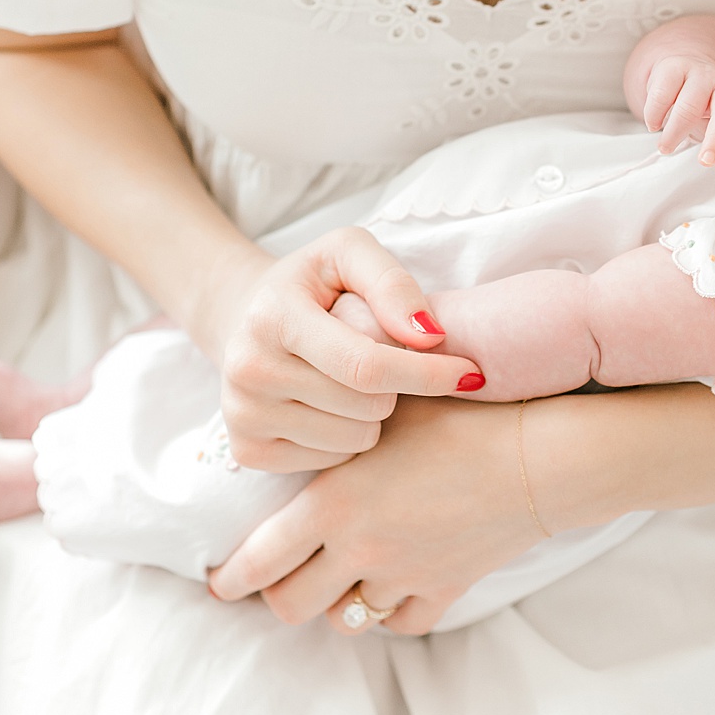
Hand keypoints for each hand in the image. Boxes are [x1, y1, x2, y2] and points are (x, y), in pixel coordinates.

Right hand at [205, 228, 484, 473]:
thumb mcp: (349, 253)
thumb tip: (430, 336)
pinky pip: (332, 461)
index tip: (472, 372)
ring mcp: (243, 416)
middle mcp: (248, 369)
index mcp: (273, 317)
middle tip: (384, 360)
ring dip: (374, 414)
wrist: (245, 317)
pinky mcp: (248, 450)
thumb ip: (392, 282)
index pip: (366, 365)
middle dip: (398, 387)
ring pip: (355, 440)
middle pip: (367, 406)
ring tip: (354, 382)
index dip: (428, 373)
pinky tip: (331, 405)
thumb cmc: (314, 283)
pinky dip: (347, 437)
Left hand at [207, 395, 548, 634]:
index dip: (232, 576)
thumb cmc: (459, 418)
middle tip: (278, 580)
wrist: (534, 458)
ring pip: (345, 618)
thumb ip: (339, 427)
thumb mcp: (387, 411)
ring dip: (336, 601)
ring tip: (338, 578)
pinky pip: (399, 622)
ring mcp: (401, 576)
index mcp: (334, 503)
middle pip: (291, 605)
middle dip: (278, 596)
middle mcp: (359, 549)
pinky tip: (390, 586)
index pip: (260, 559)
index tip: (219, 582)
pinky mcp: (441, 590)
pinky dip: (388, 610)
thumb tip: (304, 418)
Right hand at [640, 55, 714, 163]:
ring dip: (675, 132)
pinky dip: (656, 114)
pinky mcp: (672, 68)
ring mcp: (699, 74)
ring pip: (688, 105)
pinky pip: (662, 95)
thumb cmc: (710, 108)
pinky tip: (655, 123)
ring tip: (666, 147)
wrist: (677, 69)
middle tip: (707, 161)